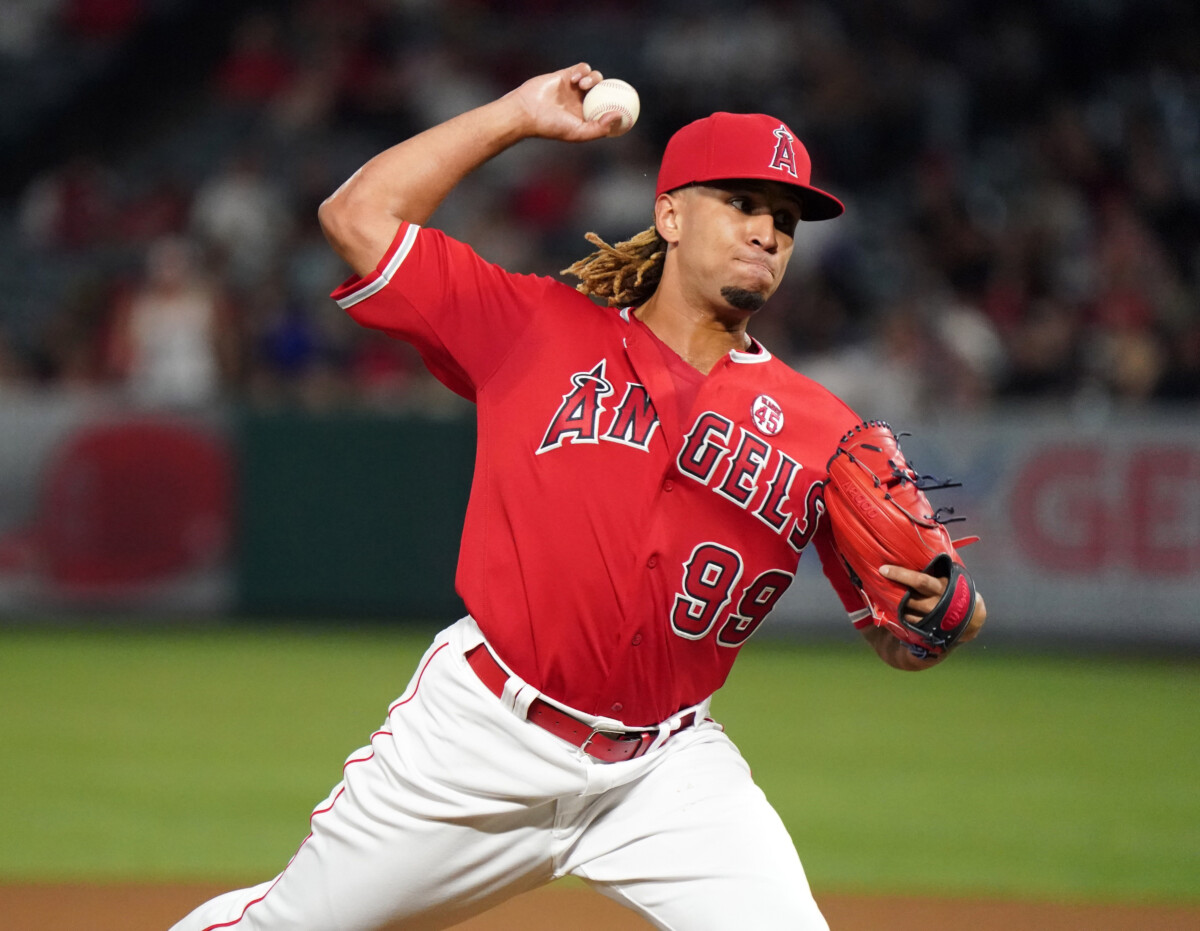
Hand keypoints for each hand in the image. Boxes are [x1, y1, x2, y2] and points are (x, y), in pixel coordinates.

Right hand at [507, 63, 623, 141]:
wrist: (527, 111)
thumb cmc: (551, 126)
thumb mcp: (578, 133)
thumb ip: (599, 128)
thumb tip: (618, 116)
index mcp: (586, 117)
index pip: (608, 109)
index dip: (618, 106)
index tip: (628, 104)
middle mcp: (581, 102)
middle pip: (604, 91)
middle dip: (610, 89)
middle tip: (613, 88)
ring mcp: (574, 88)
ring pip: (594, 78)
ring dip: (593, 78)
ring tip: (582, 85)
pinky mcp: (565, 75)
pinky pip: (581, 68)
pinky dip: (582, 70)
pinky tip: (574, 79)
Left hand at [880, 564, 986, 643]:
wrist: (970, 615)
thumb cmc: (954, 587)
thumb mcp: (949, 575)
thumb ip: (936, 564)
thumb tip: (922, 543)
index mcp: (941, 587)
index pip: (919, 580)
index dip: (900, 575)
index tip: (883, 569)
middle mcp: (935, 603)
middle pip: (909, 597)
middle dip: (891, 590)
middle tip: (875, 582)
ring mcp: (930, 617)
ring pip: (906, 610)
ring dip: (892, 602)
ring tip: (879, 592)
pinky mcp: (927, 627)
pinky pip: (908, 621)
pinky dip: (898, 614)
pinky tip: (889, 606)